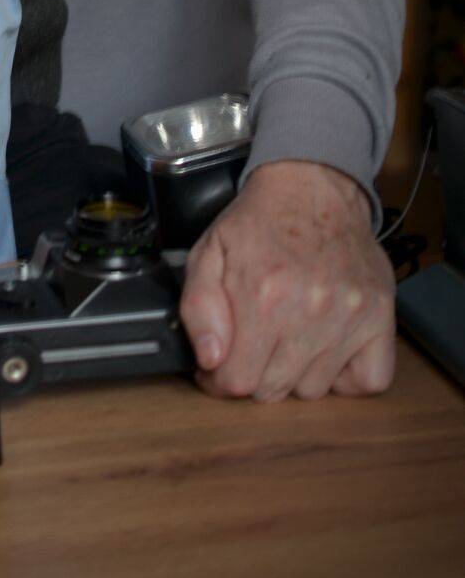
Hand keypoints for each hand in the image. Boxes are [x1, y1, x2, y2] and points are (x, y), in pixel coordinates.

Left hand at [178, 161, 394, 401]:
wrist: (312, 186)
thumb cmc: (259, 221)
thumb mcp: (208, 252)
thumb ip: (199, 308)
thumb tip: (211, 359)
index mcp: (262, 295)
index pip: (237, 381)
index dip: (218, 380)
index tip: (217, 367)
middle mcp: (309, 311)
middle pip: (274, 391)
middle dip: (253, 374)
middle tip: (251, 346)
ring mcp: (350, 317)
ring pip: (314, 390)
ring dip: (295, 374)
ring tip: (287, 337)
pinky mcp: (379, 317)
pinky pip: (369, 381)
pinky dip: (345, 378)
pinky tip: (325, 350)